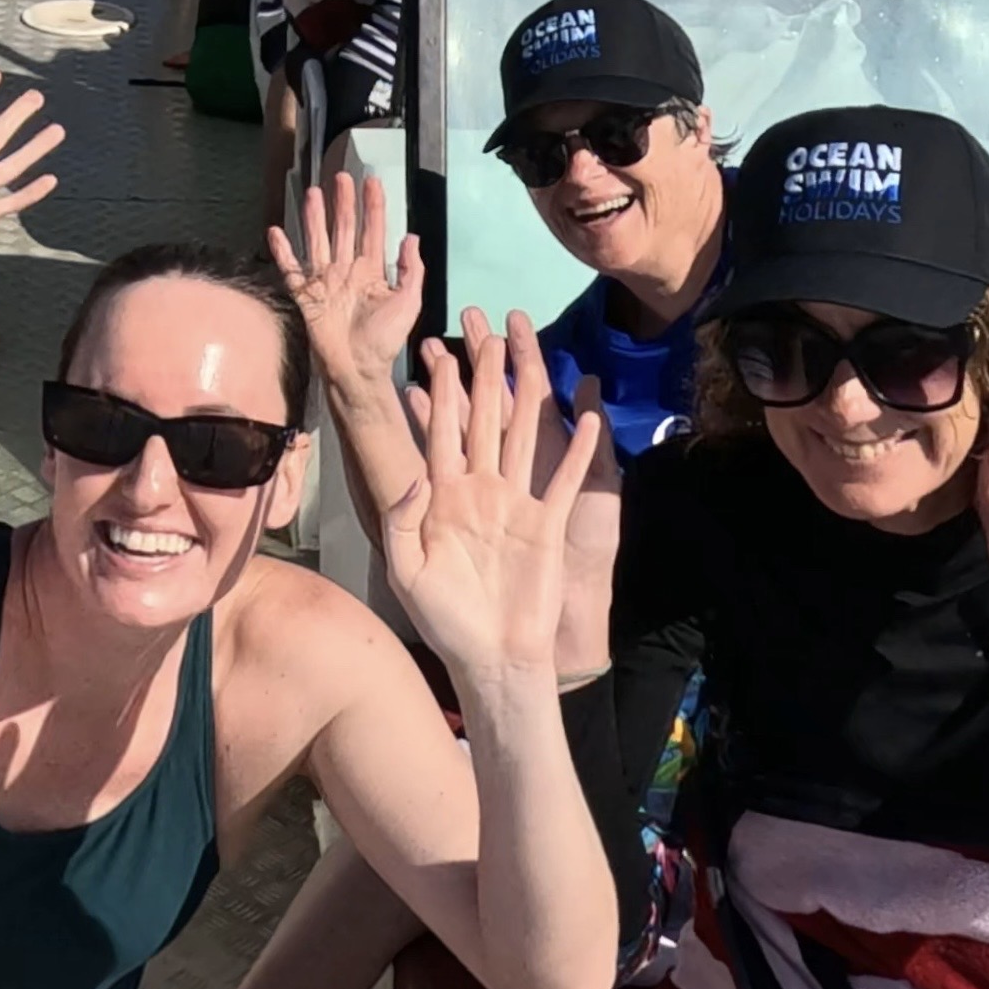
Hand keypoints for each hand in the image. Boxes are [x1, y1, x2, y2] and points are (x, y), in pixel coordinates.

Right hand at [269, 169, 423, 390]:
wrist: (358, 370)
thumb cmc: (385, 341)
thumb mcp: (408, 303)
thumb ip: (412, 270)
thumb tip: (412, 237)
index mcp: (372, 273)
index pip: (373, 231)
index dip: (373, 207)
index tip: (372, 183)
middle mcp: (347, 272)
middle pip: (343, 229)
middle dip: (343, 203)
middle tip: (342, 177)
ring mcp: (324, 283)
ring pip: (318, 241)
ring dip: (315, 217)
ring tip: (314, 193)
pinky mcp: (306, 297)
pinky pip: (291, 269)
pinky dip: (283, 252)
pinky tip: (276, 232)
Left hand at [389, 314, 605, 681]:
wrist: (492, 657)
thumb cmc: (444, 619)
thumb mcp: (406, 569)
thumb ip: (402, 520)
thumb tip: (417, 474)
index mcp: (442, 498)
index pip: (440, 434)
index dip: (439, 394)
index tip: (436, 355)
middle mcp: (480, 491)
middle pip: (483, 422)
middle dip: (483, 377)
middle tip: (484, 332)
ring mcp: (516, 505)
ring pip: (521, 437)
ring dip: (526, 395)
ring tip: (529, 354)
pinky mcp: (547, 525)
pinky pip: (564, 480)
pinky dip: (575, 449)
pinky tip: (586, 414)